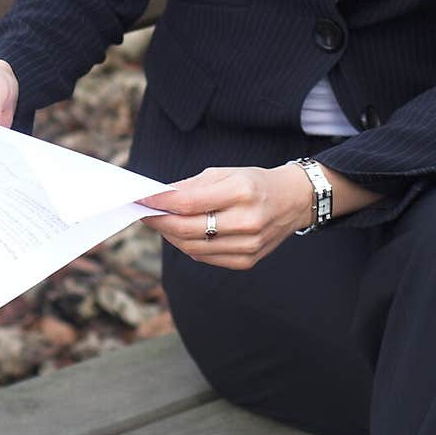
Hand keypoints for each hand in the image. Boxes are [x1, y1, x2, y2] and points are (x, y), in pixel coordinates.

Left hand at [135, 162, 311, 269]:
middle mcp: (247, 220)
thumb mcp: (226, 173)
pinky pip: (206, 258)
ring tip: (162, 223)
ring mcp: (248, 245)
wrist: (293, 201)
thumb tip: (160, 198)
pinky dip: (189, 246)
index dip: (160, 202)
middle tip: (145, 214)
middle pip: (187, 229)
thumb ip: (192, 186)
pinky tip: (183, 234)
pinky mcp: (247, 261)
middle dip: (160, 222)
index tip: (142, 198)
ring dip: (171, 236)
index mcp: (241, 191)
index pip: (189, 202)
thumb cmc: (255, 183)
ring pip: (193, 247)